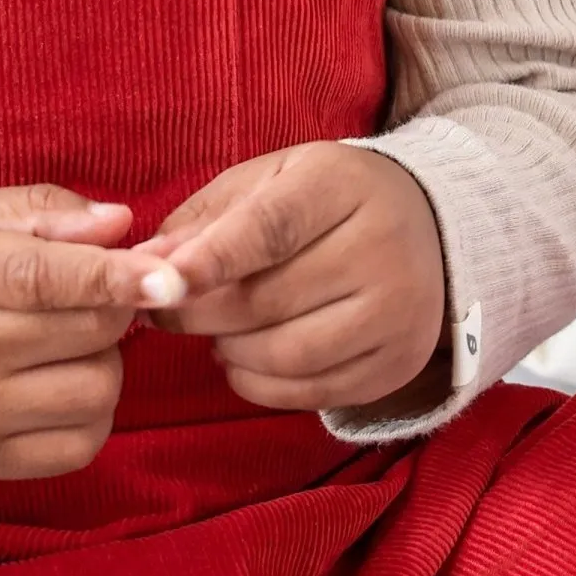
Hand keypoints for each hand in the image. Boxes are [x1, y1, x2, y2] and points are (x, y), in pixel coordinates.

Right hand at [0, 186, 185, 478]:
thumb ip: (35, 213)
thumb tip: (121, 222)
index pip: (43, 278)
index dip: (115, 276)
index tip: (169, 275)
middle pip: (86, 333)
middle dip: (114, 304)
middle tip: (92, 290)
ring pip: (95, 392)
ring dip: (106, 359)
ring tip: (69, 338)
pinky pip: (77, 447)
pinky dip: (91, 412)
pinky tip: (60, 382)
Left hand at [143, 143, 444, 410]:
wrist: (427, 229)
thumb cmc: (319, 201)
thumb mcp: (263, 182)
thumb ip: (202, 219)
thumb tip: (149, 263)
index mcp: (340, 185)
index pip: (269, 228)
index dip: (209, 260)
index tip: (159, 281)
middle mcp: (381, 248)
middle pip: (268, 299)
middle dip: (198, 312)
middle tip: (163, 310)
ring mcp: (398, 312)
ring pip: (286, 353)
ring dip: (228, 350)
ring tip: (212, 331)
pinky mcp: (399, 364)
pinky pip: (310, 392)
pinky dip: (258, 383)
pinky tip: (243, 356)